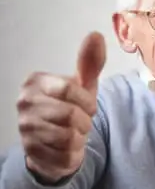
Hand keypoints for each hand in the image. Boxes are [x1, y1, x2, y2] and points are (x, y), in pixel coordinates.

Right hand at [17, 31, 105, 182]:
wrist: (57, 142)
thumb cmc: (71, 107)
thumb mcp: (84, 84)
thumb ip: (90, 62)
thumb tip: (96, 35)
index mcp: (35, 82)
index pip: (68, 88)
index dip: (86, 101)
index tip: (88, 106)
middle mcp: (23, 103)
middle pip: (70, 114)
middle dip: (84, 121)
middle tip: (80, 121)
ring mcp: (24, 128)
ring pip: (68, 136)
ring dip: (79, 137)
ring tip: (73, 133)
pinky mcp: (29, 151)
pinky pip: (64, 154)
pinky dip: (72, 152)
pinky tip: (66, 147)